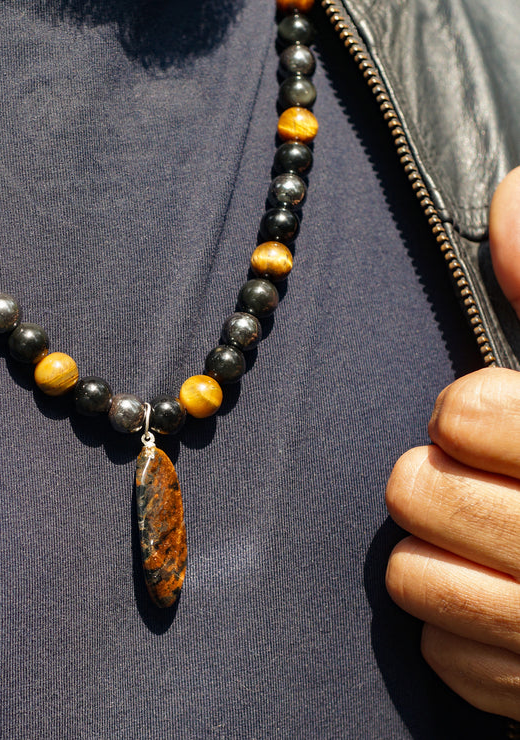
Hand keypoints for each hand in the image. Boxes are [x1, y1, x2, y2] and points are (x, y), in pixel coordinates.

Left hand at [385, 166, 519, 719]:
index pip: (467, 417)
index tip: (489, 414)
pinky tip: (502, 606)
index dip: (467, 412)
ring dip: (435, 553)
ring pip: (411, 579)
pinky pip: (442, 655)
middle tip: (474, 475)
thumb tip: (510, 194)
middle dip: (434, 477)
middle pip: (417, 494)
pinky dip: (459, 630)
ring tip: (485, 539)